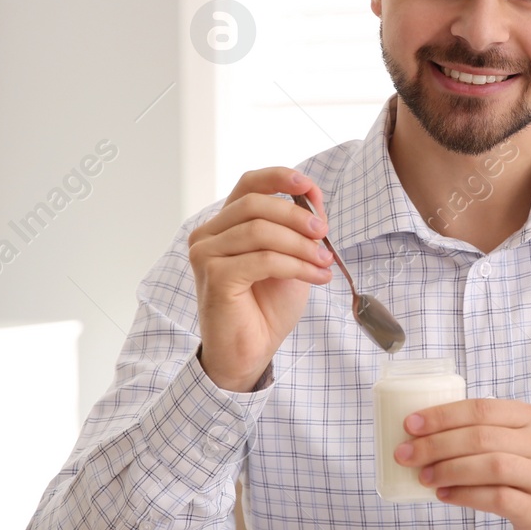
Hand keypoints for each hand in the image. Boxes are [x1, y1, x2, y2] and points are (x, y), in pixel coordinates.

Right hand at [188, 167, 333, 391]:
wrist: (250, 351)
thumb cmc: (266, 307)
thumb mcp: (290, 257)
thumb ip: (296, 227)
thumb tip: (314, 195)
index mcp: (224, 225)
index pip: (248, 185)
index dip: (278, 177)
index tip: (309, 185)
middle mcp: (208, 235)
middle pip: (256, 204)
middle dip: (297, 216)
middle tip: (324, 234)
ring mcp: (206, 254)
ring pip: (261, 231)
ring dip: (301, 245)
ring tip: (324, 262)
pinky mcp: (215, 276)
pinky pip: (264, 259)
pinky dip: (296, 265)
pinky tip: (317, 276)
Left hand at [393, 398, 530, 529]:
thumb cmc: (523, 471)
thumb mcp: (511, 442)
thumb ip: (477, 434)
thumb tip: (418, 437)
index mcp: (529, 417)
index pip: (481, 408)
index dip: (443, 415)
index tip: (410, 425)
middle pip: (482, 437)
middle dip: (437, 444)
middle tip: (406, 454)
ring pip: (492, 465)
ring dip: (450, 470)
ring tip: (424, 477)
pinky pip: (498, 498)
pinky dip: (466, 495)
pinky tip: (445, 496)